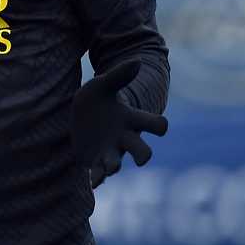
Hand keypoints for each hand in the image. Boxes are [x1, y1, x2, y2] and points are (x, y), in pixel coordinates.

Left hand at [72, 60, 168, 188]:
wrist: (83, 116)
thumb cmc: (98, 100)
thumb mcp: (103, 85)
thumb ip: (119, 75)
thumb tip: (137, 61)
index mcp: (132, 119)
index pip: (156, 124)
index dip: (160, 125)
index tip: (161, 127)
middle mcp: (125, 139)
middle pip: (143, 152)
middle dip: (142, 155)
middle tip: (141, 159)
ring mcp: (111, 152)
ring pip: (117, 165)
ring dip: (113, 167)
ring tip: (107, 169)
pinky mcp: (94, 161)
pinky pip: (97, 174)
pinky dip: (95, 179)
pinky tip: (90, 183)